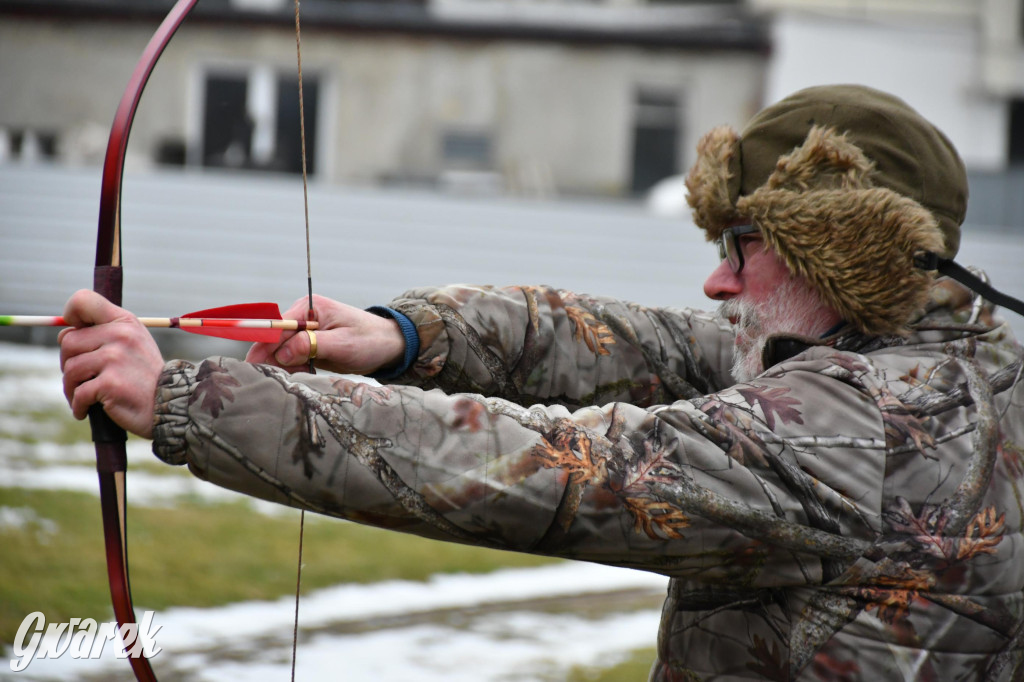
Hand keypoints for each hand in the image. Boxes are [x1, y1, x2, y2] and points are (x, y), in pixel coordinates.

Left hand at [58, 290, 164, 438]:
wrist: (171, 403)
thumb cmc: (145, 375)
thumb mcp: (132, 343)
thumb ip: (103, 333)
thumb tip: (63, 335)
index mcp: (125, 322)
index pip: (84, 301)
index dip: (71, 314)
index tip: (74, 332)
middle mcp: (121, 335)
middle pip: (68, 341)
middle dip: (68, 362)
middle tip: (81, 378)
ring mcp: (115, 359)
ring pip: (70, 369)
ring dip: (71, 388)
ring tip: (84, 397)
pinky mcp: (111, 383)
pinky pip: (78, 393)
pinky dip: (78, 406)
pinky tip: (85, 410)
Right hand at [245, 295, 405, 374]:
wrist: (389, 346)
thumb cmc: (370, 340)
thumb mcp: (343, 344)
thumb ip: (311, 345)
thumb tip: (283, 352)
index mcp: (308, 309)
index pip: (276, 327)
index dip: (263, 346)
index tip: (252, 366)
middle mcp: (302, 319)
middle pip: (274, 342)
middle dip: (272, 362)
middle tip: (271, 382)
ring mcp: (304, 334)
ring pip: (281, 355)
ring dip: (285, 369)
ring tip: (296, 380)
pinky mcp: (309, 348)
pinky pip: (292, 362)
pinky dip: (295, 372)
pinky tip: (305, 378)